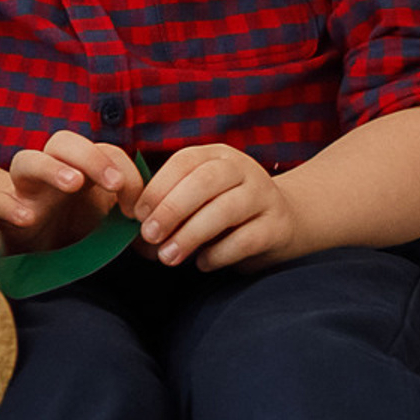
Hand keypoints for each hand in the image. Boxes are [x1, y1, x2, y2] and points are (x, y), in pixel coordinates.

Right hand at [0, 132, 141, 252]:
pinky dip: (10, 206)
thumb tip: (156, 243)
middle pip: (63, 142)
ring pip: (26, 160)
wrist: (30, 256)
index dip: (125, 172)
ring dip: (51, 167)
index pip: (105, 152)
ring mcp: (23, 190)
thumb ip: (130, 228)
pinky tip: (28, 218)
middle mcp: (51, 172)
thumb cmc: (72, 233)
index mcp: (81, 169)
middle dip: (90, 157)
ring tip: (73, 183)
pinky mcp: (1, 214)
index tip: (138, 208)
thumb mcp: (107, 227)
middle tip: (114, 183)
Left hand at [136, 142, 303, 270]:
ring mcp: (264, 196)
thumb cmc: (223, 210)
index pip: (184, 161)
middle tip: (149, 235)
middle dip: (171, 209)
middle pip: (204, 182)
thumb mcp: (197, 198)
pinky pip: (246, 239)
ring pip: (225, 210)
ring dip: (190, 235)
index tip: (137, 215)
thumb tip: (135, 233)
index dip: (157, 187)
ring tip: (168, 257)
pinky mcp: (278, 226)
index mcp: (217, 156)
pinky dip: (219, 254)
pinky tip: (202, 263)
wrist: (284, 221)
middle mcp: (243, 169)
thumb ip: (167, 207)